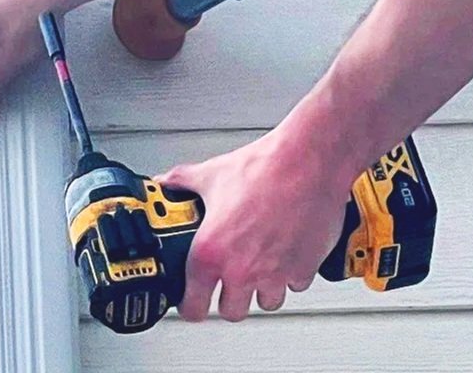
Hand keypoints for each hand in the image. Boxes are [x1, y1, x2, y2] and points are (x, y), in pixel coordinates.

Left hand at [157, 127, 350, 322]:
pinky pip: (294, 285)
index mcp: (212, 252)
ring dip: (261, 288)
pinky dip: (290, 274)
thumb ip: (182, 182)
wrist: (306, 160)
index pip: (194, 307)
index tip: (193, 299)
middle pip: (232, 312)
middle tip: (229, 278)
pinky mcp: (304, 269)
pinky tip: (285, 251)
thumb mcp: (212, 174)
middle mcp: (243, 270)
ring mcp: (275, 274)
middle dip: (229, 298)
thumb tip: (166, 183)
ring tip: (259, 263)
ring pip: (266, 302)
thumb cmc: (263, 167)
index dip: (191, 305)